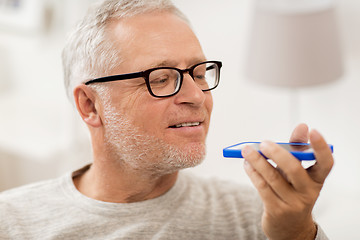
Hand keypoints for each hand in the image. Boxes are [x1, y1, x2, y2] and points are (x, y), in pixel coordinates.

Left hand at [242, 124, 333, 239]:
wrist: (289, 227)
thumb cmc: (292, 191)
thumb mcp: (298, 172)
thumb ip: (297, 149)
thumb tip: (302, 126)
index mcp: (317, 180)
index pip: (326, 163)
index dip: (321, 147)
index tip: (313, 131)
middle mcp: (307, 192)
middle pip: (294, 169)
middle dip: (277, 153)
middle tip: (263, 143)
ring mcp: (292, 203)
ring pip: (272, 177)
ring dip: (257, 161)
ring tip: (246, 150)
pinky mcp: (276, 210)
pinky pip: (262, 187)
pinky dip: (252, 172)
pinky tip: (247, 164)